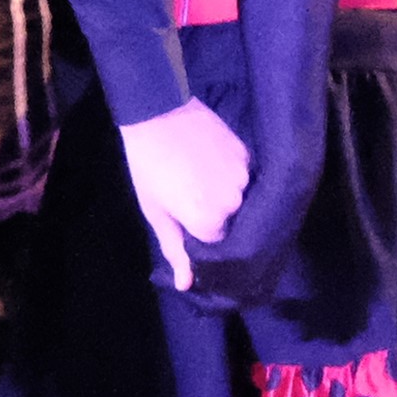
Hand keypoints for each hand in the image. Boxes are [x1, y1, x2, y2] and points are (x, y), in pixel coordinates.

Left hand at [117, 98, 248, 291]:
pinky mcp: (248, 157)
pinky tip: (211, 163)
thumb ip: (175, 249)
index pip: (215, 248)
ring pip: (239, 201)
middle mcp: (233, 205)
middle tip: (190, 195)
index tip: (186, 223)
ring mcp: (244, 179)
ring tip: (200, 178)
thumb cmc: (148, 165)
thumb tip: (186, 284)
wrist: (158, 112)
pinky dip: (231, 177)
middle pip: (230, 225)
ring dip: (224, 197)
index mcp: (208, 222)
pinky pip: (245, 178)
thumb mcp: (156, 210)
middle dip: (214, 218)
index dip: (199, 238)